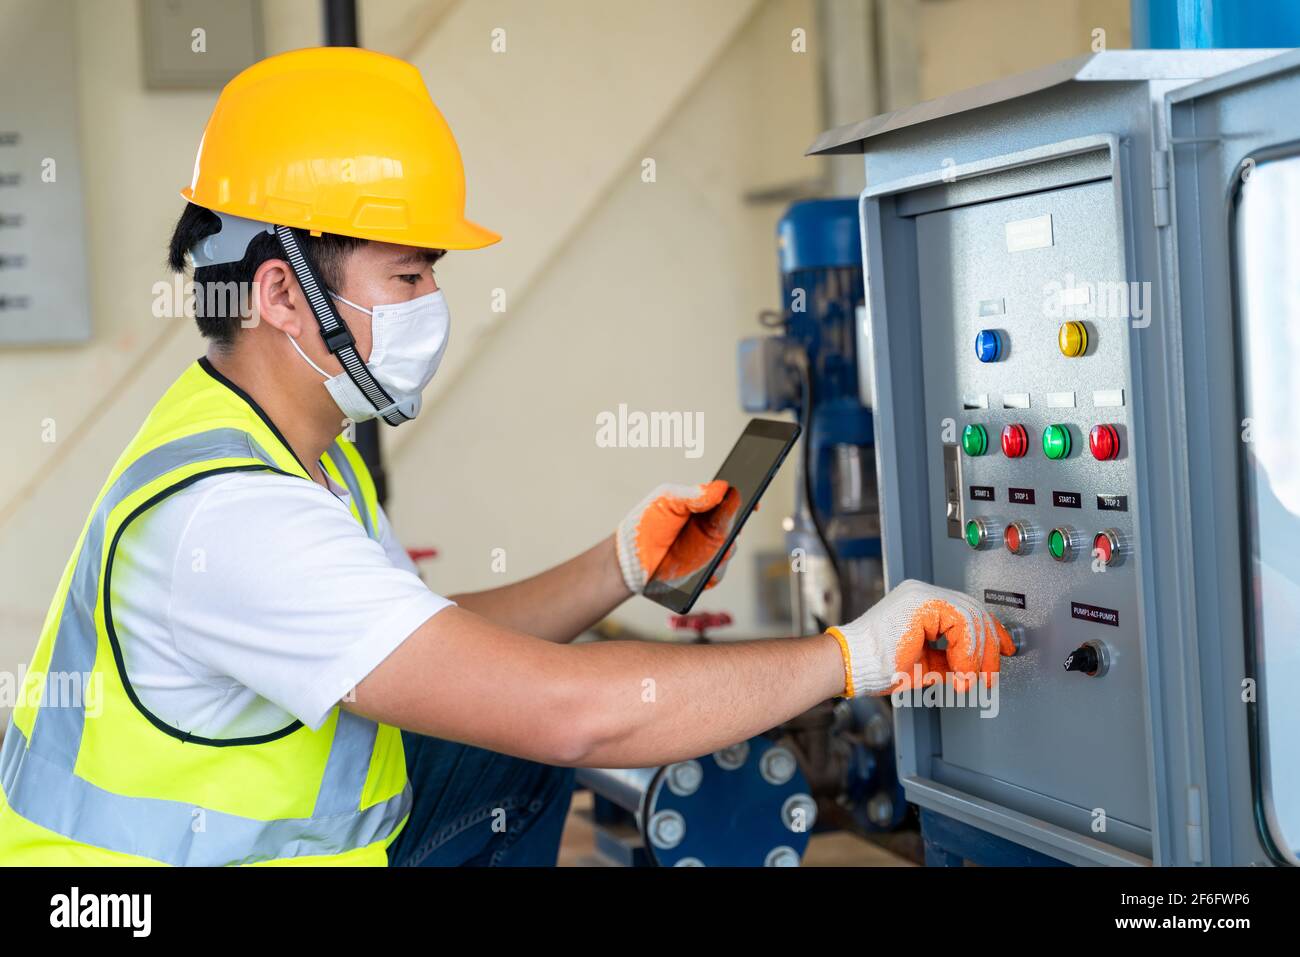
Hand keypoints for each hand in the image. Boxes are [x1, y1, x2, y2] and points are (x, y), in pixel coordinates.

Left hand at [615, 481, 739, 593]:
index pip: (730, 501)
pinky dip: (714, 571)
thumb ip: (693, 494)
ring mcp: (706, 552)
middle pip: (735, 526)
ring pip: (730, 550)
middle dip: (737, 527)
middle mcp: (708, 530)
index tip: (754, 502)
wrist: (627, 560)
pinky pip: (717, 573)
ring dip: (727, 550)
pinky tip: (706, 569)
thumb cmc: (645, 524)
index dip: (744, 501)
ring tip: (720, 550)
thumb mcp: (666, 500)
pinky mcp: (702, 574)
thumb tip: (721, 488)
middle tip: (735, 527)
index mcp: (703, 508)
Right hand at [825, 579, 1015, 696]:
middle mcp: (923, 594)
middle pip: (975, 612)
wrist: (850, 664)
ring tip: (969, 678)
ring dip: (978, 655)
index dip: (991, 634)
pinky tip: (960, 670)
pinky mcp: (921, 603)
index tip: (1004, 652)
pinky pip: (961, 623)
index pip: (968, 612)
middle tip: (990, 676)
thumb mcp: (926, 665)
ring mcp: (922, 595)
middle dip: (989, 649)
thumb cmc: (877, 665)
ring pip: (972, 617)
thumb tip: (977, 669)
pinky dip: (967, 652)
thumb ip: (951, 661)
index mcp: (922, 604)